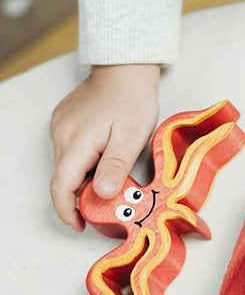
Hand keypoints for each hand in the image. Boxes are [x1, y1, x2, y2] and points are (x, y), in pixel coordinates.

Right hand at [50, 64, 160, 230]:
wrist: (126, 68)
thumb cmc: (133, 99)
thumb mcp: (131, 136)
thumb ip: (115, 166)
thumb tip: (101, 194)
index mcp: (76, 142)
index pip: (61, 187)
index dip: (68, 211)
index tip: (81, 225)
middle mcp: (61, 135)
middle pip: (64, 179)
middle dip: (80, 198)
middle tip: (105, 209)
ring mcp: (61, 127)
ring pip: (68, 166)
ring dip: (84, 180)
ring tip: (110, 185)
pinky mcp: (66, 122)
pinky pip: (71, 152)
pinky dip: (84, 164)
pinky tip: (105, 162)